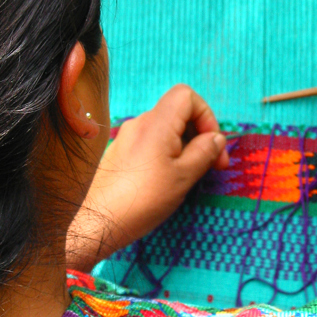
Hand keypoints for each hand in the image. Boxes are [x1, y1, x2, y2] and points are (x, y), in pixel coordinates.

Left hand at [66, 85, 228, 270]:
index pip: (186, 96)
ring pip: (166, 129)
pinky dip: (168, 152)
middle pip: (178, 112)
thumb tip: (217, 138)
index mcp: (156, 124)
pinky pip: (152, 142)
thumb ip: (204, 152)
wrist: (99, 221)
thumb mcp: (183, 177)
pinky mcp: (121, 152)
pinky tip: (169, 179)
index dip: (206, 115)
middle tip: (213, 165)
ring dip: (185, 145)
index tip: (213, 144)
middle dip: (200, 133)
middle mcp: (139, 123)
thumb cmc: (143, 199)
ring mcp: (128, 137)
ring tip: (191, 175)